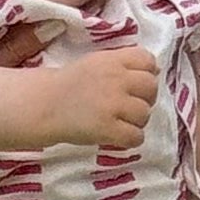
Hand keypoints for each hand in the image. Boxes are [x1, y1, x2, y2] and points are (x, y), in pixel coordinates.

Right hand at [43, 44, 161, 153]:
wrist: (44, 105)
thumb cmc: (69, 84)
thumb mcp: (96, 63)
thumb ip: (122, 64)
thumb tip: (155, 71)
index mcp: (113, 60)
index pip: (148, 61)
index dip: (147, 74)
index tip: (135, 85)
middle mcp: (117, 79)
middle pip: (151, 88)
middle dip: (145, 99)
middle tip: (129, 107)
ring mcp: (113, 104)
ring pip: (145, 114)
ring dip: (137, 121)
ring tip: (121, 123)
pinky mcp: (108, 128)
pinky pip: (136, 137)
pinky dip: (130, 139)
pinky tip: (117, 136)